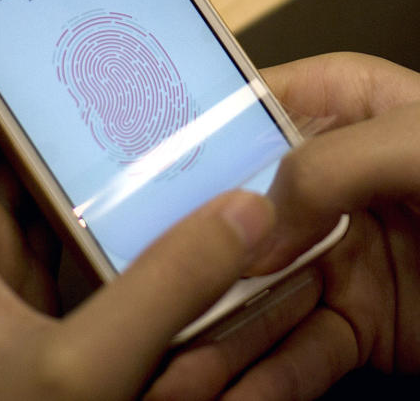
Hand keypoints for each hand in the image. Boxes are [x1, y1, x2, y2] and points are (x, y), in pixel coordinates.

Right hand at [149, 52, 419, 398]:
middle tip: (127, 295)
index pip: (235, 115)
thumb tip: (255, 219)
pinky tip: (212, 391)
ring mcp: (337, 258)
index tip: (123, 180)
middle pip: (227, 219)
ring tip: (159, 365)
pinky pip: (291, 354)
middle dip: (178, 263)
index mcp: (340, 109)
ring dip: (203, 334)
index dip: (177, 145)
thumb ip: (332, 163)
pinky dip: (252, 378)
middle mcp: (327, 184)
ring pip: (248, 296)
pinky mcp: (358, 327)